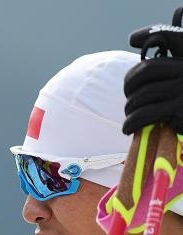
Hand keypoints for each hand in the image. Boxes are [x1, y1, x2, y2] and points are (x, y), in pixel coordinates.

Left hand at [123, 15, 182, 136]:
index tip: (133, 39)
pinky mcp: (178, 110)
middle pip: (145, 70)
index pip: (170, 36)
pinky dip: (130, 123)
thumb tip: (133, 38)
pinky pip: (143, 114)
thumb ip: (165, 57)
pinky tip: (128, 128)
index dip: (150, 34)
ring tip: (132, 115)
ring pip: (140, 96)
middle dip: (129, 86)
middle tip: (130, 97)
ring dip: (130, 109)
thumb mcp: (180, 74)